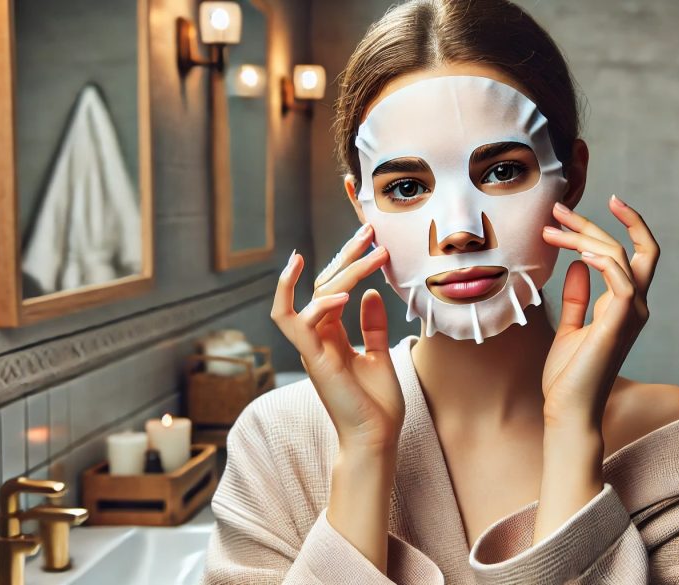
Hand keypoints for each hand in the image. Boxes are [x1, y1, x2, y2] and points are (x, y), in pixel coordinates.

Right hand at [271, 224, 404, 450]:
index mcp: (330, 335)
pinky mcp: (314, 361)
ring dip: (342, 270)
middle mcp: (317, 338)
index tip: (372, 239)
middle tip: (371, 232)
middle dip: (347, 254)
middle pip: (323, 283)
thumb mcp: (379, 356)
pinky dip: (318, 306)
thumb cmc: (377, 405)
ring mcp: (313, 348)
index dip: (349, 260)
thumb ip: (372, 326)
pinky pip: (300, 325)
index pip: (332, 287)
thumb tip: (370, 294)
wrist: (376, 439)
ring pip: (313, 296)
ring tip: (370, 251)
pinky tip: (347, 295)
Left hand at [539, 195, 659, 428]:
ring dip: (583, 237)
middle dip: (592, 223)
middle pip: (629, 247)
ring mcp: (631, 314)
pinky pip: (622, 279)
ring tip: (551, 230)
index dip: (630, 224)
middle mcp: (635, 306)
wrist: (567, 410)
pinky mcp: (619, 324)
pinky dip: (603, 260)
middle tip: (556, 210)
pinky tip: (577, 254)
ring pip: (620, 256)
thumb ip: (577, 297)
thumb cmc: (568, 377)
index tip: (607, 200)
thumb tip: (578, 265)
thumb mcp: (569, 328)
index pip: (638, 253)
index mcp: (625, 305)